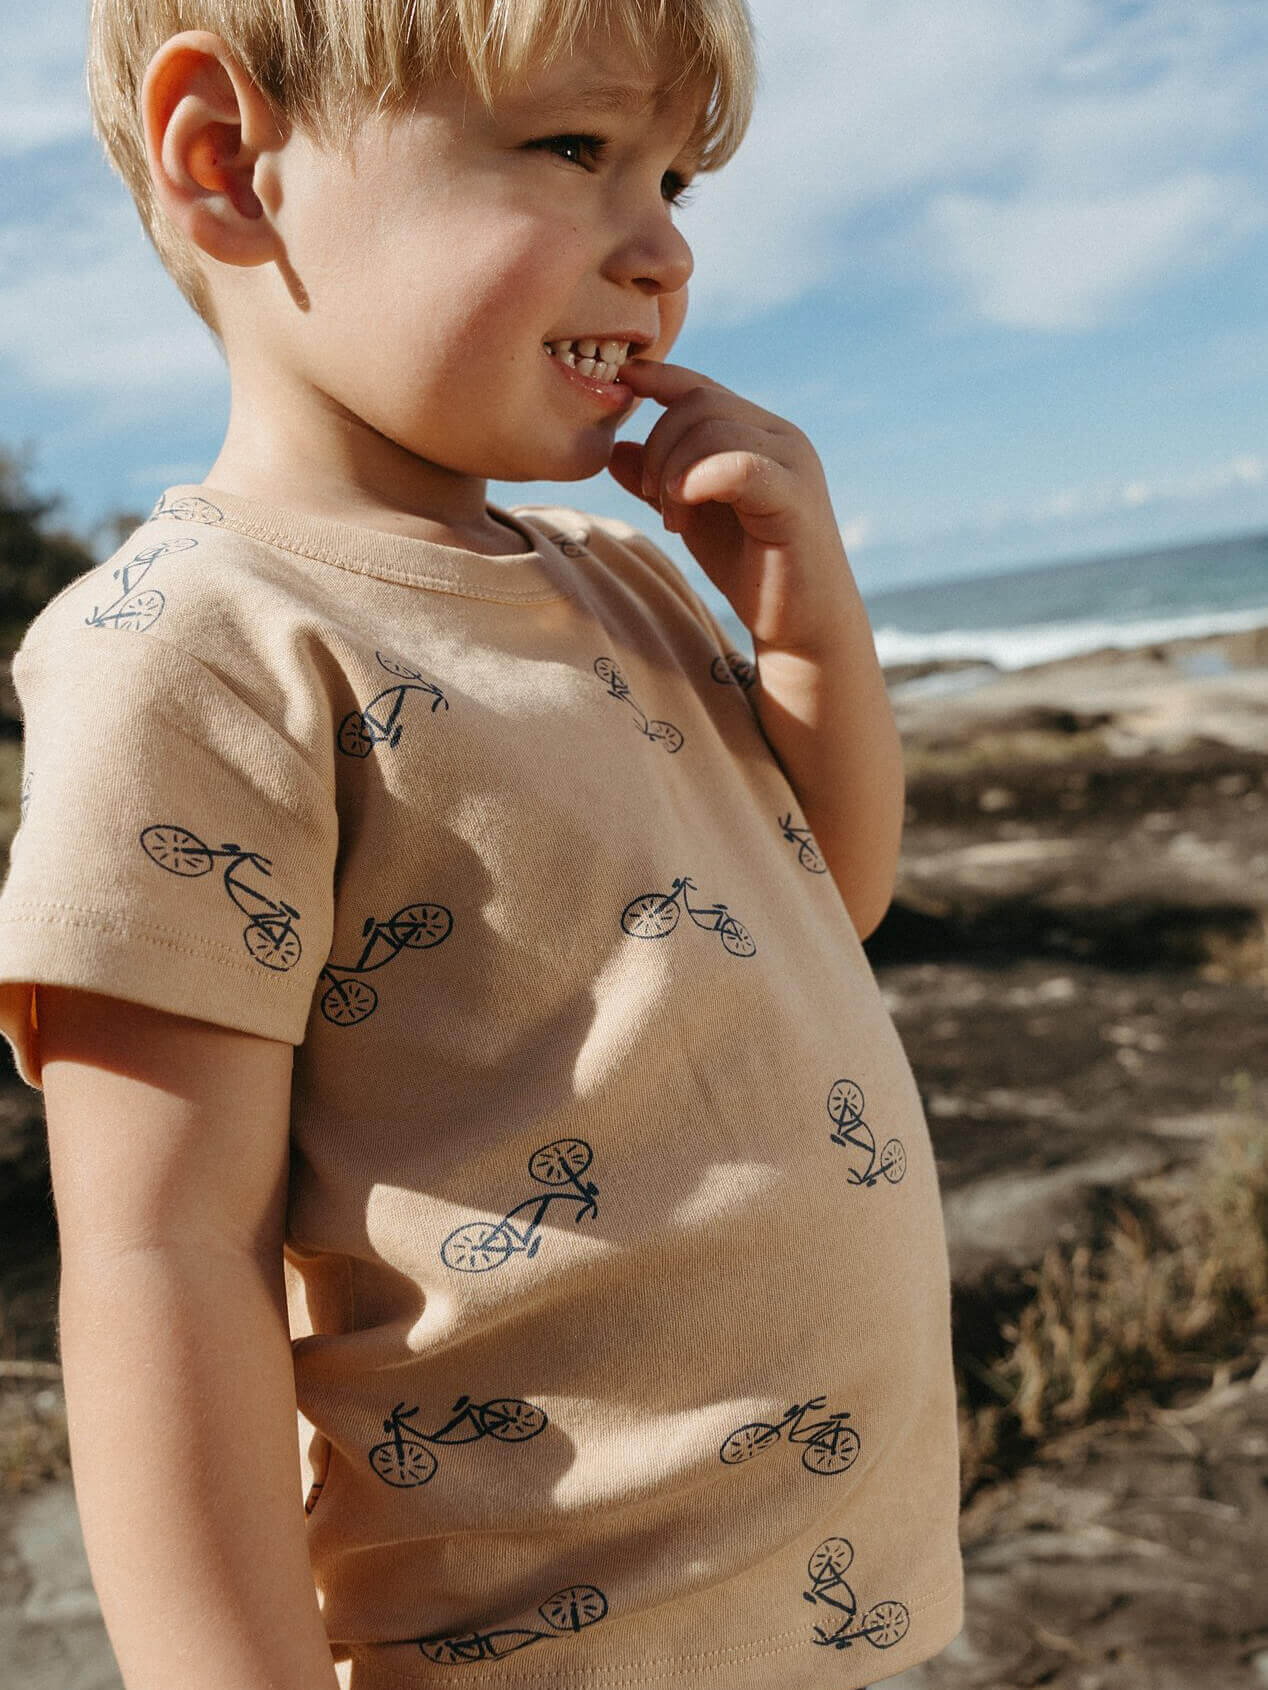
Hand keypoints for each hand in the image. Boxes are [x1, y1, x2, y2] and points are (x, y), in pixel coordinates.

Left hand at [608, 358, 852, 656]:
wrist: (804, 622)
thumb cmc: (752, 568)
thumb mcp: (694, 518)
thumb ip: (661, 482)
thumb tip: (616, 452)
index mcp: (758, 434)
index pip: (702, 387)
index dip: (659, 379)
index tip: (622, 383)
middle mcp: (780, 437)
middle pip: (700, 403)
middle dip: (660, 446)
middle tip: (652, 498)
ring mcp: (792, 464)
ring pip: (714, 428)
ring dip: (675, 471)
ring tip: (674, 520)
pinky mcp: (796, 498)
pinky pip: (741, 465)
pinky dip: (702, 478)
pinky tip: (685, 505)